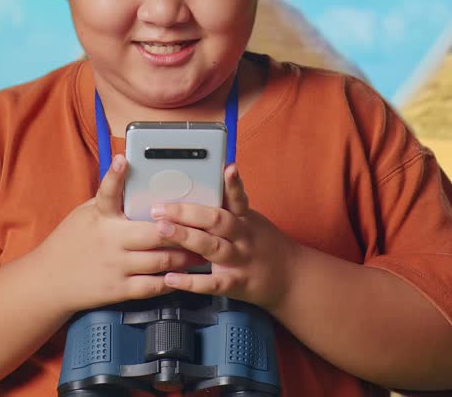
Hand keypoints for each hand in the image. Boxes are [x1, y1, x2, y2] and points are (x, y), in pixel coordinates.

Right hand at [32, 154, 208, 313]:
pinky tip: (184, 275)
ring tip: (202, 250)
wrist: (49, 281)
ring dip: (185, 256)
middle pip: (155, 233)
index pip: (107, 193)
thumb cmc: (71, 242)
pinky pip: (153, 286)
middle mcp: (109, 240)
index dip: (115, 175)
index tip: (123, 160)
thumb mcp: (84, 215)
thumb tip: (131, 178)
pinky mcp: (119, 290)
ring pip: (161, 261)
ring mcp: (116, 266)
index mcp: (99, 218)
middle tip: (204, 226)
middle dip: (182, 231)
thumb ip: (108, 201)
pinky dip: (172, 281)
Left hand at [149, 164, 298, 309]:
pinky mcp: (237, 284)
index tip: (227, 167)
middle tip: (160, 207)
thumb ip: (230, 207)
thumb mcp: (253, 221)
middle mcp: (244, 238)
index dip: (232, 183)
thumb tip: (205, 185)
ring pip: (213, 247)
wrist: (291, 278)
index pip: (238, 198)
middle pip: (218, 220)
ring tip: (162, 230)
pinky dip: (191, 282)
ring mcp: (241, 261)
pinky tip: (171, 277)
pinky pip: (213, 283)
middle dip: (187, 212)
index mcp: (246, 220)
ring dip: (186, 237)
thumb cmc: (264, 245)